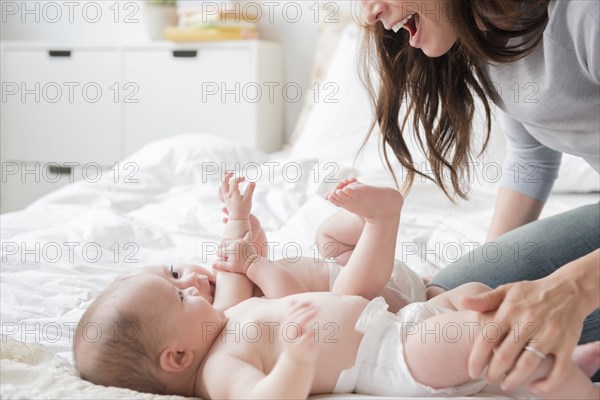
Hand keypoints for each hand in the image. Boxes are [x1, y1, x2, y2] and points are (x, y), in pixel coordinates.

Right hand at [213, 231, 259, 274]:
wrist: (253, 265)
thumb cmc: (241, 268)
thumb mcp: (230, 267)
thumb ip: (220, 265)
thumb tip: (211, 264)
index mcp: (231, 249)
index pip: (220, 251)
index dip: (220, 256)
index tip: (222, 260)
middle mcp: (235, 243)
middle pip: (223, 244)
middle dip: (222, 249)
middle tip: (225, 254)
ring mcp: (241, 241)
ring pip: (231, 239)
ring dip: (228, 242)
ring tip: (227, 247)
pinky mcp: (247, 241)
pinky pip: (246, 236)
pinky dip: (246, 234)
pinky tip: (247, 231)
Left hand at [218, 172, 255, 219]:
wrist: (238, 219)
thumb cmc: (244, 210)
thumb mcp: (248, 200)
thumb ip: (250, 190)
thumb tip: (253, 182)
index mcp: (233, 194)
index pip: (234, 182)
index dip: (239, 178)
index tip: (245, 179)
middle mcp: (227, 195)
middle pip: (223, 182)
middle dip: (227, 176)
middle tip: (232, 172)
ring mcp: (225, 198)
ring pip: (220, 188)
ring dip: (223, 181)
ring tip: (226, 177)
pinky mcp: (226, 201)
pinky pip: (220, 194)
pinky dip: (221, 189)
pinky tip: (224, 188)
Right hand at [282, 301, 318, 364]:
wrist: (297, 362)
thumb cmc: (297, 341)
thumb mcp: (294, 328)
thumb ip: (293, 316)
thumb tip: (291, 301)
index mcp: (285, 326)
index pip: (290, 313)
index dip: (299, 306)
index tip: (310, 302)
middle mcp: (286, 333)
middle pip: (294, 317)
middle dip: (305, 310)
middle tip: (317, 307)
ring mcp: (291, 341)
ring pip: (296, 326)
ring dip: (307, 316)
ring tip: (317, 311)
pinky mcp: (298, 349)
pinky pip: (303, 340)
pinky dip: (309, 334)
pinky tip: (314, 332)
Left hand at [462, 276, 587, 393]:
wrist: (569, 289)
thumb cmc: (532, 293)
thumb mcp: (507, 290)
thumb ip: (484, 300)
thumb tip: (462, 301)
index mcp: (510, 310)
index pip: (488, 338)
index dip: (477, 358)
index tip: (472, 371)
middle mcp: (528, 322)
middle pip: (505, 355)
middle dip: (493, 372)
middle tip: (488, 379)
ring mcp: (549, 334)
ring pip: (528, 365)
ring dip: (514, 380)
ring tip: (506, 384)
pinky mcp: (567, 344)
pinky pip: (559, 371)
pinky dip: (547, 384)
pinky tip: (535, 388)